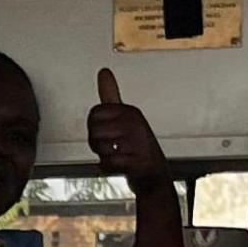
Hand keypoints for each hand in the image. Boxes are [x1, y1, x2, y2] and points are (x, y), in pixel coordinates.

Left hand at [87, 69, 177, 186]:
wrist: (153, 174)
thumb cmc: (136, 145)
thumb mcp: (124, 116)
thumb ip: (110, 95)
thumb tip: (104, 72)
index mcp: (129, 112)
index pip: (94, 114)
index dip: (94, 127)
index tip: (106, 132)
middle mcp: (134, 124)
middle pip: (94, 132)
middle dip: (98, 144)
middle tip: (112, 147)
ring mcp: (137, 142)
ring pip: (100, 148)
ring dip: (104, 156)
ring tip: (118, 155)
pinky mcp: (137, 161)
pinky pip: (108, 164)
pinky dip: (109, 168)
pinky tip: (119, 165)